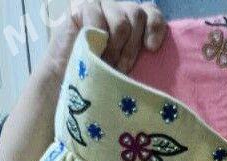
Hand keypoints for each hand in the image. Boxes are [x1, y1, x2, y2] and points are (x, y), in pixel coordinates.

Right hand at [46, 0, 165, 80]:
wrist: (71, 85)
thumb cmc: (103, 80)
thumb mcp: (127, 68)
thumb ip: (141, 58)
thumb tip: (154, 57)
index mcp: (135, 23)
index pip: (152, 12)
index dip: (155, 26)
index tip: (151, 48)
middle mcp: (121, 10)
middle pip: (137, 15)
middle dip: (132, 47)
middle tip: (122, 68)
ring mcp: (103, 6)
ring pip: (121, 21)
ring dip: (115, 47)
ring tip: (107, 63)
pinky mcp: (86, 8)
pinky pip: (97, 16)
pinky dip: (98, 37)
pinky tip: (94, 51)